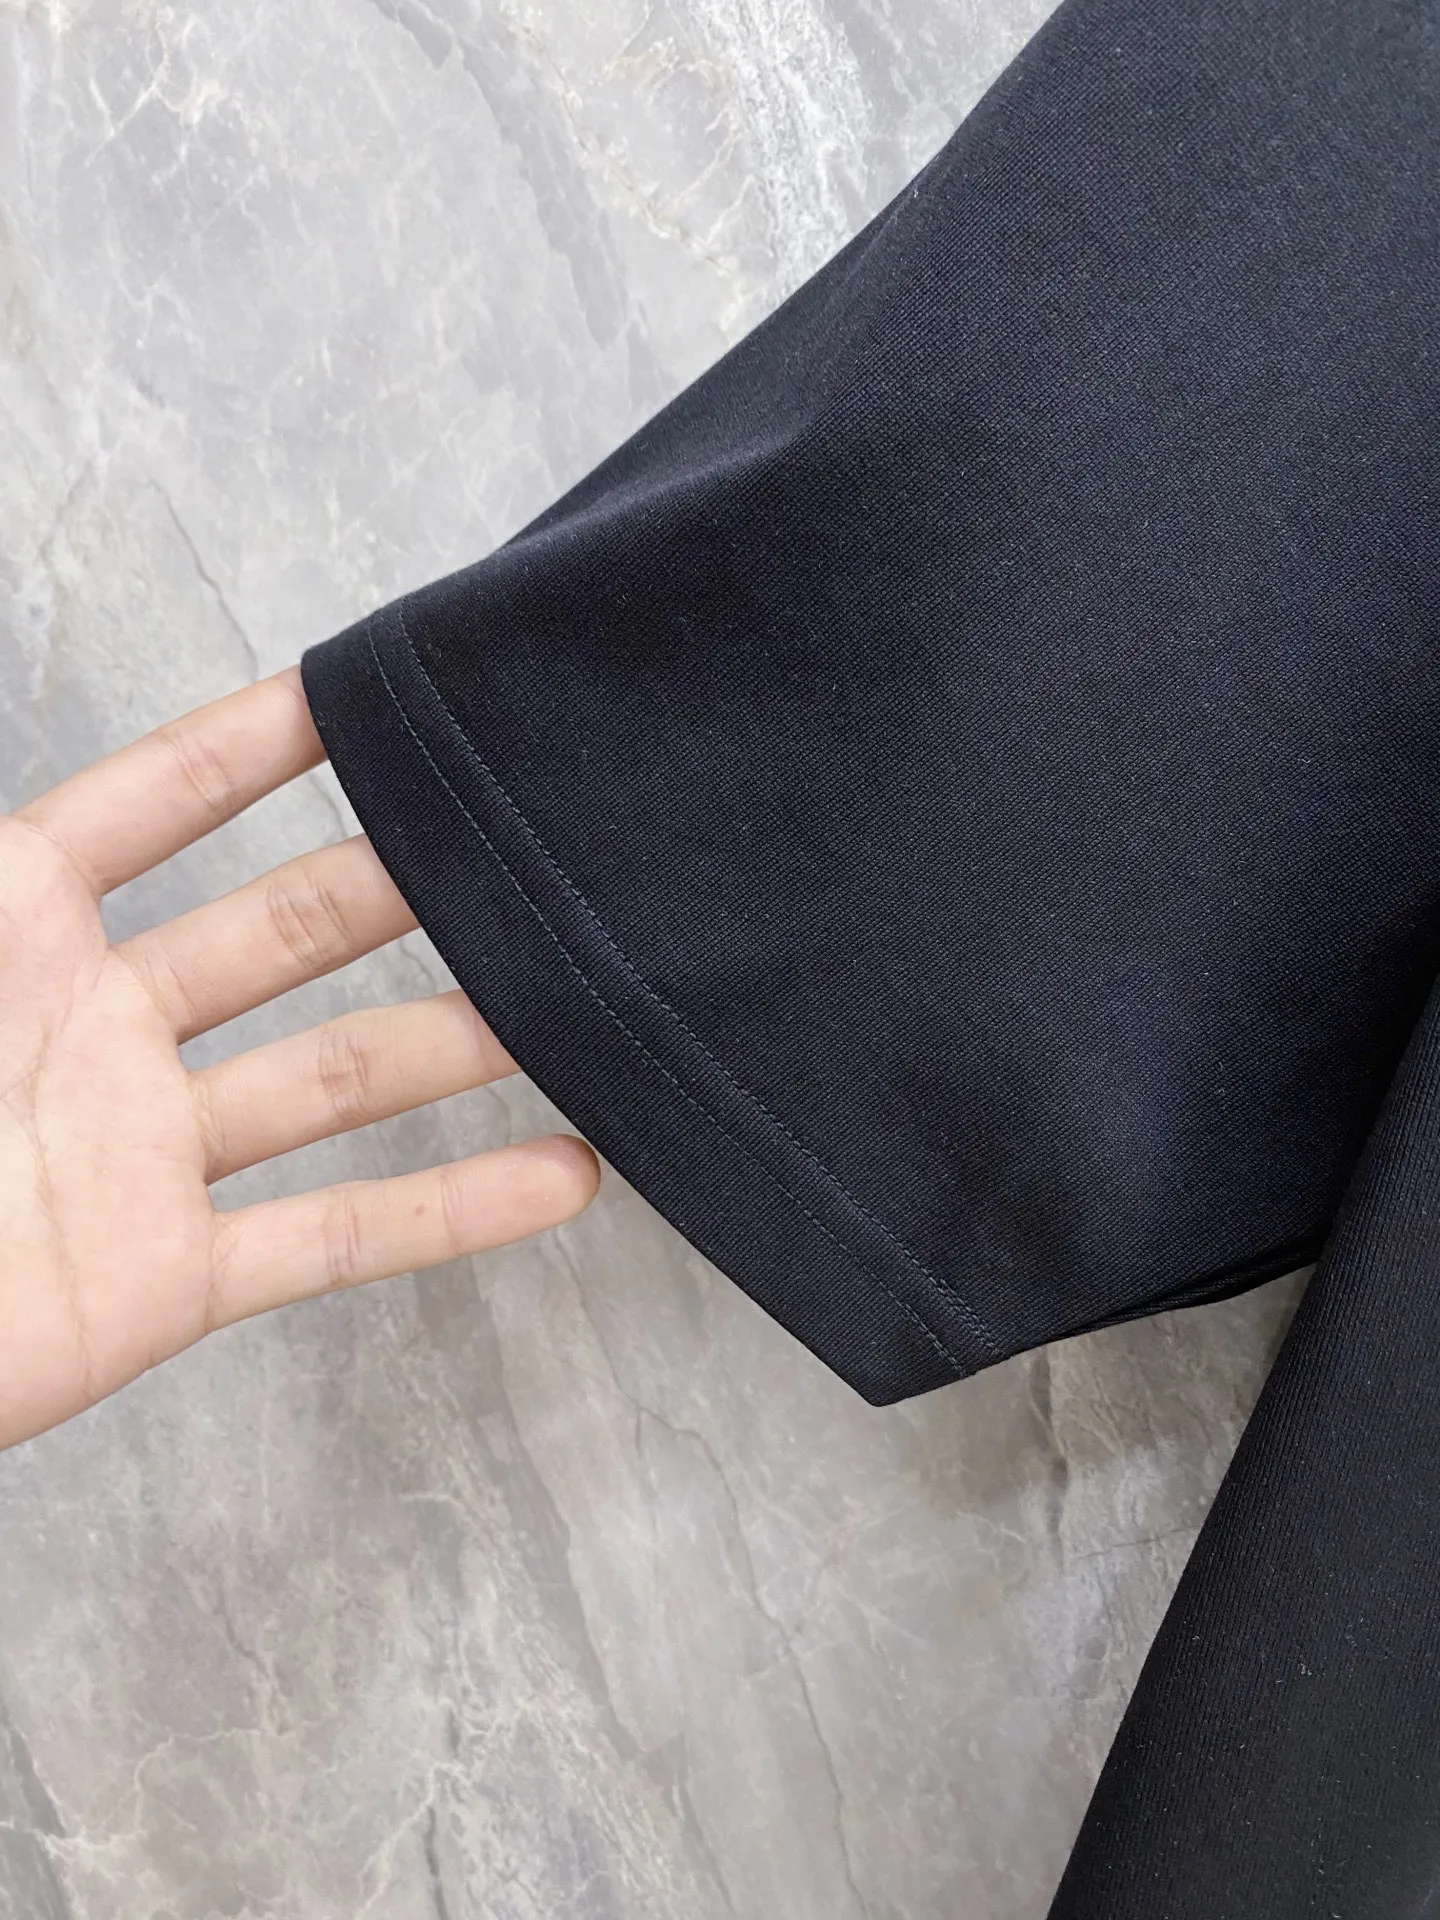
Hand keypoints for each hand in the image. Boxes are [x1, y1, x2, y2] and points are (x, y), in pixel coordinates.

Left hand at [0, 668, 599, 1449]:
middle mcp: (98, 1026)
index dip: (257, 742)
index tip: (366, 693)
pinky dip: (450, 1212)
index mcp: (12, 928)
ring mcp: (144, 1153)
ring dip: (460, 1042)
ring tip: (575, 1007)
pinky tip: (559, 1177)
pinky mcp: (168, 1280)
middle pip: (284, 930)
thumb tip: (14, 810)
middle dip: (403, 880)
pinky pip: (332, 1236)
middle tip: (518, 845)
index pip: (156, 804)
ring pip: (337, 1075)